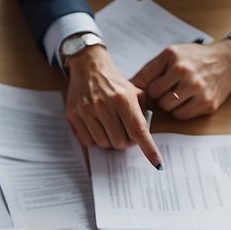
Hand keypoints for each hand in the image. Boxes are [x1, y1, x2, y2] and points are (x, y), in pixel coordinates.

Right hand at [64, 45, 161, 167]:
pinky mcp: (74, 115)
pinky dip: (95, 139)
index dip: (148, 148)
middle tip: (125, 133)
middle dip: (125, 142)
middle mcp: (104, 105)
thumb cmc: (114, 82)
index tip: (157, 162)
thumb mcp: (134, 92)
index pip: (138, 130)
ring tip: (110, 128)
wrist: (89, 68)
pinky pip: (88, 141)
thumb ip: (142, 113)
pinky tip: (97, 127)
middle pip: (120, 142)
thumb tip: (144, 136)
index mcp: (123, 98)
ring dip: (109, 141)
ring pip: (104, 143)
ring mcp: (87, 111)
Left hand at [131, 40, 230, 119]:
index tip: (145, 91)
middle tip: (167, 90)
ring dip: (169, 105)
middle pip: (156, 97)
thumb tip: (128, 87)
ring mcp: (198, 89)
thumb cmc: (196, 58)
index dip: (144, 89)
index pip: (145, 82)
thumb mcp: (171, 54)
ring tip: (178, 93)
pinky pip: (182, 116)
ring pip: (168, 108)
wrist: (228, 61)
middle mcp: (186, 72)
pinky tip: (187, 100)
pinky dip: (180, 111)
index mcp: (173, 57)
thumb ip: (149, 69)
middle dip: (158, 96)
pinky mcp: (207, 103)